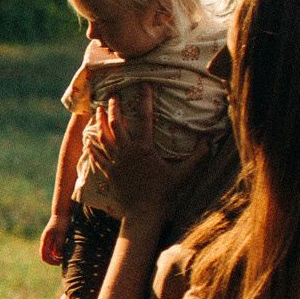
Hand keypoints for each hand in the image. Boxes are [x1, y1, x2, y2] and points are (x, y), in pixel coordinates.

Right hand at [38, 211, 68, 267]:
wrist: (62, 212)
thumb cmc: (62, 223)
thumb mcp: (61, 235)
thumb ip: (59, 246)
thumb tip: (57, 257)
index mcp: (45, 240)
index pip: (44, 256)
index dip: (50, 262)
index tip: (59, 263)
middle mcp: (45, 241)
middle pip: (46, 255)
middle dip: (54, 260)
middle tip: (63, 262)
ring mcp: (49, 239)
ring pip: (50, 252)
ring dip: (56, 257)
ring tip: (65, 258)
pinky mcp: (54, 237)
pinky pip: (54, 248)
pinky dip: (58, 252)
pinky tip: (65, 252)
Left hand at [85, 87, 198, 223]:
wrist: (143, 213)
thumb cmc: (164, 193)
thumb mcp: (184, 174)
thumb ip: (198, 156)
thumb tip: (210, 140)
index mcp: (145, 148)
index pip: (144, 118)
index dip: (144, 99)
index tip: (143, 85)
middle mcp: (127, 152)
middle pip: (117, 124)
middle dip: (114, 108)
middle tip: (113, 97)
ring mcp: (116, 162)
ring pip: (104, 137)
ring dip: (100, 122)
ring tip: (99, 111)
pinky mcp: (108, 172)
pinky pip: (97, 155)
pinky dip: (92, 145)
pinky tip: (89, 138)